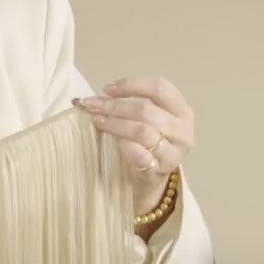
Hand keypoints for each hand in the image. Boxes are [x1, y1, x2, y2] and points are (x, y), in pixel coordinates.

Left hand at [72, 76, 194, 218]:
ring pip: (142, 131)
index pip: (159, 88)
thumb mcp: (145, 120)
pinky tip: (113, 141)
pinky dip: (125, 146)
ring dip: (115, 124)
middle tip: (92, 105)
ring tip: (97, 121)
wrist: (151, 179)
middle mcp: (183, 131)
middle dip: (115, 106)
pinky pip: (141, 155)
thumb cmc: (146, 143)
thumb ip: (124, 104)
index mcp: (182, 111)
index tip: (106, 89)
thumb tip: (80, 99)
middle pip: (146, 110)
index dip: (131, 85)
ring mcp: (174, 153)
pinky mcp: (160, 171)